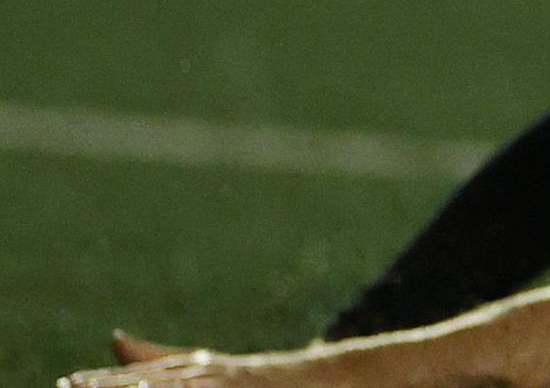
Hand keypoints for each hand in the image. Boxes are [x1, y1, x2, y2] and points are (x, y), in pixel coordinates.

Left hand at [60, 333, 282, 387]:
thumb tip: (113, 338)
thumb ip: (157, 355)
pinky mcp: (237, 387)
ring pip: (170, 387)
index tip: (69, 382)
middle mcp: (202, 372)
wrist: (309, 376)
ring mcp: (219, 383)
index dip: (101, 380)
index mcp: (190, 366)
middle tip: (74, 385)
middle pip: (147, 381)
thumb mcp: (203, 365)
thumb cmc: (247, 377)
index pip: (136, 375)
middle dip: (109, 385)